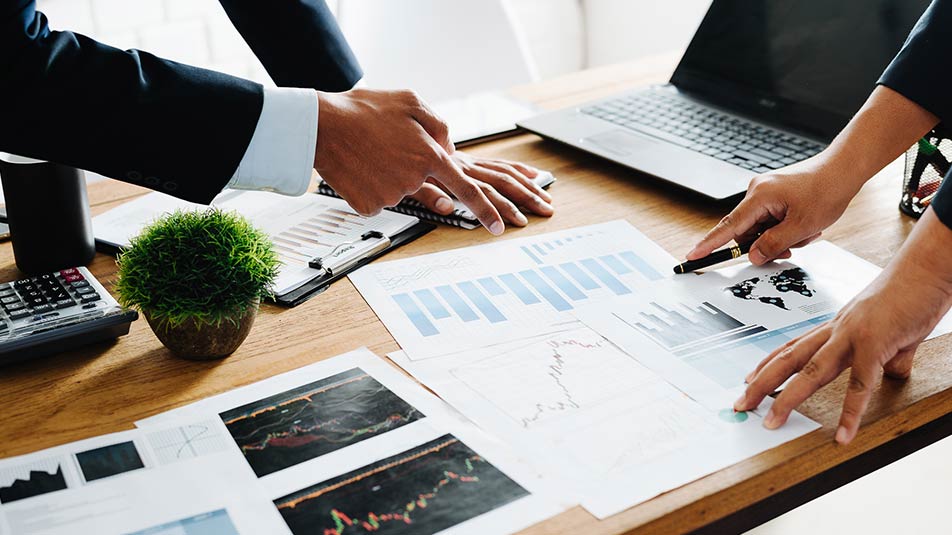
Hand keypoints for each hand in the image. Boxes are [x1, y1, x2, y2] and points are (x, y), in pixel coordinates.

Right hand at [314, 88, 504, 234]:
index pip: (467, 188)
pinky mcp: (370, 206)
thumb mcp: (411, 102)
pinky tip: (359, 167)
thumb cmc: (364, 110)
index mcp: (430, 154)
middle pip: (422, 181)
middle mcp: (414, 178)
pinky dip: (370, 185)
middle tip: (384, 146)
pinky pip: (378, 199)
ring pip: (399, 189)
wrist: (321, 126)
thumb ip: (438, 126)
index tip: (498, 228)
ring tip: (369, 152)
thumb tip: (449, 148)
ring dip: (387, 173)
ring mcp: (392, 195)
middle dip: (407, 165)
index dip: (485, 210)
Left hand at [408, 153, 553, 226]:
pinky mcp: (469, 159)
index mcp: (447, 170)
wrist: (387, 132)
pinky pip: (498, 163)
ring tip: (545, 199)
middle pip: (499, 181)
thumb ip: (425, 193)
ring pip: (503, 172)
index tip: (502, 228)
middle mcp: (462, 163)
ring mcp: (467, 161)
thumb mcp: (403, 180)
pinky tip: (534, 175)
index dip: (490, 210)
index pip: (475, 192)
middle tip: (543, 212)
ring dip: (527, 186)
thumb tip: (447, 207)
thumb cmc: (394, 157)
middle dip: (524, 198)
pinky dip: (518, 169)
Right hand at [686, 158, 861, 264]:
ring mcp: (765, 192)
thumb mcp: (801, 226)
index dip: (709, 244)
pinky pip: (770, 219)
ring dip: (780, 236)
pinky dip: (785, 227)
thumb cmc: (826, 190)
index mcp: (759, 197)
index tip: (693, 256)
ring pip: (761, 228)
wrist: (844, 168)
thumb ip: (774, 244)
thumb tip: (753, 256)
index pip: (728, 227)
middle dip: (767, 243)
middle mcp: (757, 192)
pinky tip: (803, 224)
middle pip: (747, 231)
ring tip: (806, 231)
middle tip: (793, 246)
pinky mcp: (775, 194)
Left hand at [734, 210, 951, 443]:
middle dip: (761, 383)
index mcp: (836, 326)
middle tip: (740, 404)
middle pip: (789, 360)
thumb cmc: (910, 293)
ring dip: (788, 399)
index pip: (793, 347)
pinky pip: (860, 385)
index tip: (748, 379)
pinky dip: (850, 413)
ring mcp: (852, 336)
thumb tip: (892, 373)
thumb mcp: (891, 330)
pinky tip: (842, 435)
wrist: (927, 269)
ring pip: (811, 372)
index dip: (767, 364)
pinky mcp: (875, 344)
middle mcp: (836, 330)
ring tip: (771, 422)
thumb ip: (887, 355)